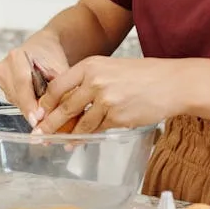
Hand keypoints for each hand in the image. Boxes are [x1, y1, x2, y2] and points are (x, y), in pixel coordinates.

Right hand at [0, 32, 69, 126]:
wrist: (42, 47)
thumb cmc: (52, 55)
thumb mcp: (60, 68)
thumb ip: (58, 88)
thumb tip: (56, 112)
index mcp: (17, 56)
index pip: (22, 83)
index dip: (30, 103)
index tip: (38, 119)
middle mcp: (4, 66)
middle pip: (17, 95)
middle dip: (32, 111)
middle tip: (46, 124)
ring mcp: (1, 77)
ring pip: (16, 101)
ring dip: (30, 108)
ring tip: (46, 109)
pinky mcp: (2, 86)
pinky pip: (15, 101)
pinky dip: (27, 105)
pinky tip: (38, 102)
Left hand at [34, 56, 182, 134]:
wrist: (171, 83)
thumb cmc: (142, 75)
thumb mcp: (110, 68)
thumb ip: (88, 81)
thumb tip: (66, 102)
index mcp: (90, 65)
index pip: (58, 86)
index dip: (45, 103)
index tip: (38, 113)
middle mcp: (95, 81)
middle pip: (64, 107)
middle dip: (49, 124)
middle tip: (38, 135)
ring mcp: (106, 100)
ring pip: (80, 123)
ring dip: (67, 135)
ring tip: (58, 142)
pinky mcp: (118, 117)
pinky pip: (97, 130)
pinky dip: (86, 138)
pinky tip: (78, 143)